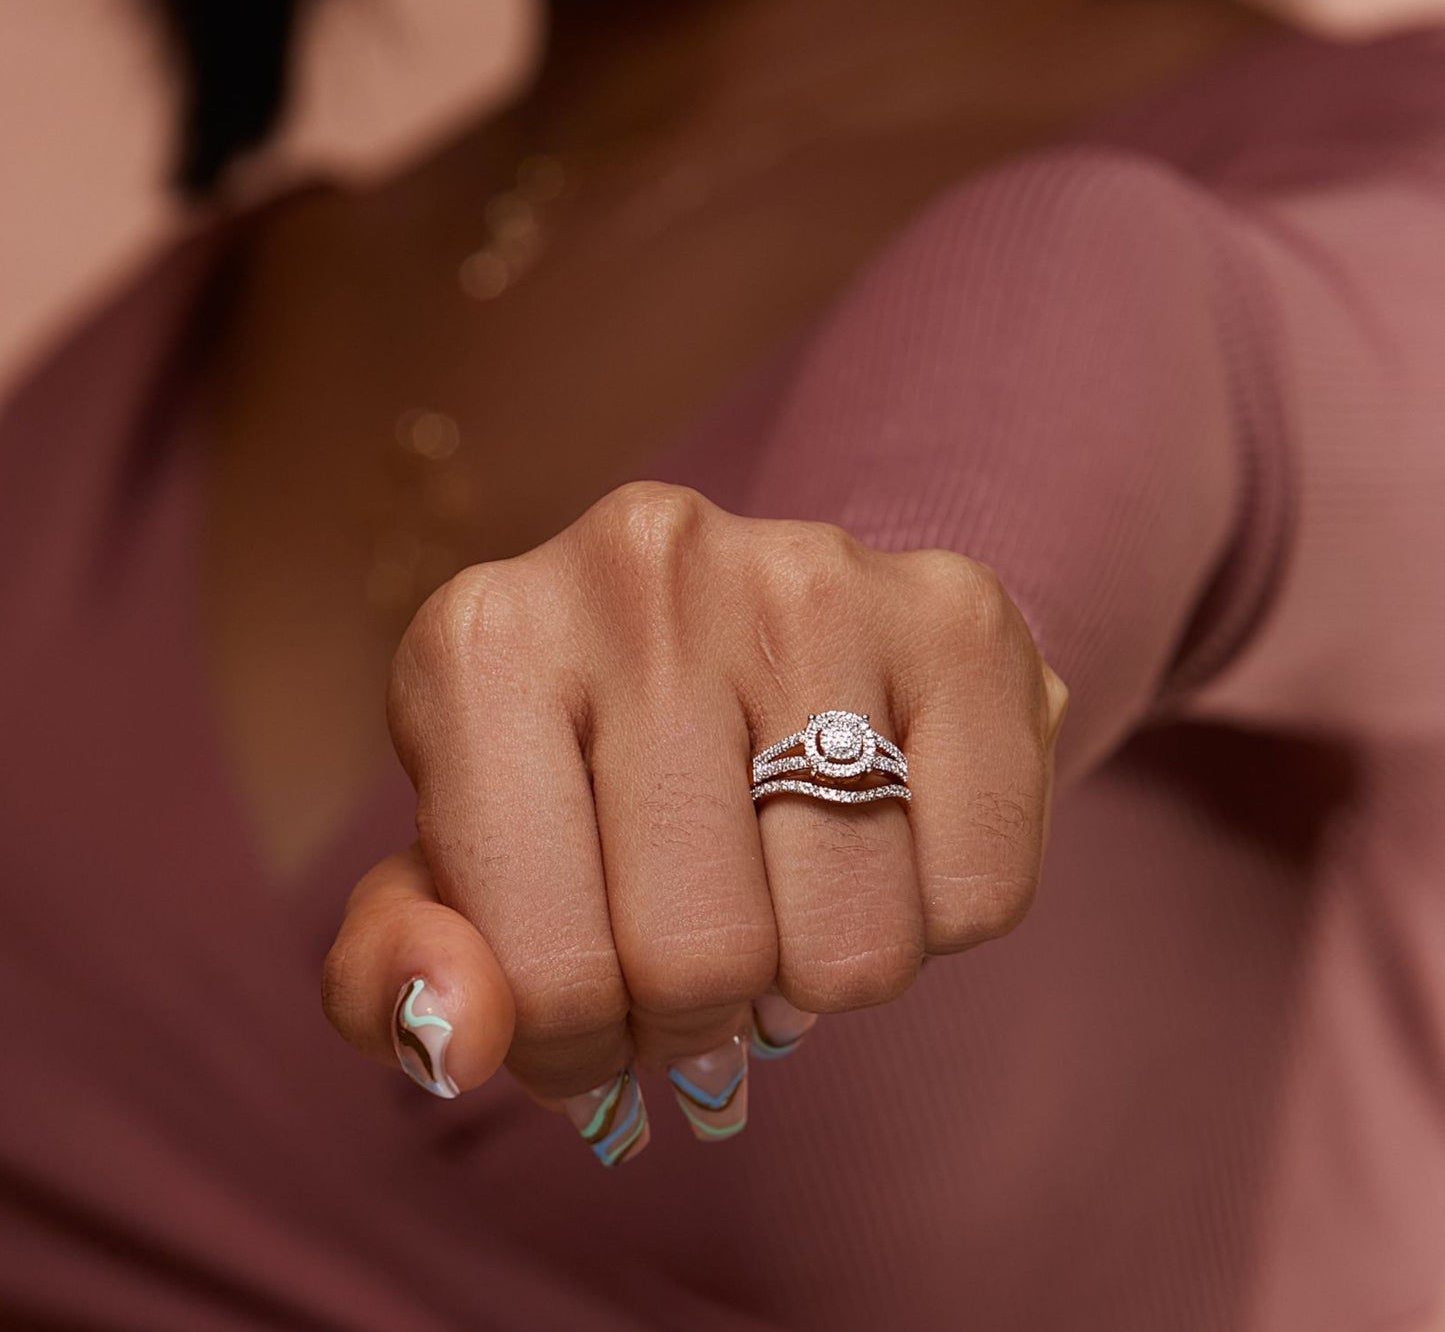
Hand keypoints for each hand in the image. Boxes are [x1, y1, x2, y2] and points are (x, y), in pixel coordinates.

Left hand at [323, 483, 1067, 1163]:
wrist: (771, 629)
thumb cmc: (595, 771)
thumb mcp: (459, 859)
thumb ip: (400, 966)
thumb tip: (455, 1040)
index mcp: (482, 640)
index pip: (540, 970)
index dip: (575, 1043)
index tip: (595, 1003)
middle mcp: (640, 570)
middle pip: (699, 959)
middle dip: (699, 1012)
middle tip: (701, 949)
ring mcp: (809, 578)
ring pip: (850, 949)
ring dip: (818, 971)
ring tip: (786, 877)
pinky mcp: (957, 616)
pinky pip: (978, 898)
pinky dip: (931, 917)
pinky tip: (882, 829)